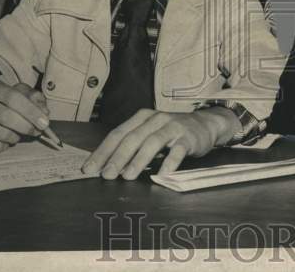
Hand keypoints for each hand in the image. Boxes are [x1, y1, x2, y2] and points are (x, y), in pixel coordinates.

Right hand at [0, 79, 50, 152]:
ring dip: (15, 137)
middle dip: (26, 126)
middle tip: (37, 132)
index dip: (31, 111)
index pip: (13, 98)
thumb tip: (44, 112)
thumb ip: (33, 98)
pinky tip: (4, 140)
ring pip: (0, 133)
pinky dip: (4, 146)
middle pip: (6, 116)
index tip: (45, 122)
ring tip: (18, 135)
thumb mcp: (17, 93)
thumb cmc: (1, 102)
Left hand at [82, 107, 238, 179]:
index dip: (103, 151)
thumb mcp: (150, 132)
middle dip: (117, 157)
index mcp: (142, 117)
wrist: (205, 124)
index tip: (89, 168)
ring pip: (153, 142)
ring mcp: (173, 127)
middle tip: (106, 175)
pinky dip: (168, 163)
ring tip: (127, 176)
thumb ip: (132, 144)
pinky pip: (177, 151)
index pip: (118, 133)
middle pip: (133, 137)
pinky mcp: (189, 138)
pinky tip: (160, 176)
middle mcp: (156, 119)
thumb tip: (106, 165)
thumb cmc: (171, 132)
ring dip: (138, 160)